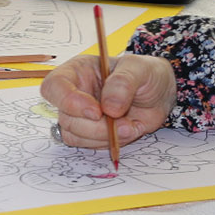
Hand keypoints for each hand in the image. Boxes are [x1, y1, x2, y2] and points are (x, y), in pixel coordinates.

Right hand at [40, 53, 176, 149]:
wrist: (160, 94)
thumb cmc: (146, 74)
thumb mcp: (139, 68)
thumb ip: (123, 83)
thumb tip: (108, 107)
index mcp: (78, 71)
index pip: (54, 86)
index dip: (69, 101)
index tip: (96, 111)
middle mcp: (75, 93)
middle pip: (65, 117)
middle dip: (94, 126)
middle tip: (121, 122)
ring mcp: (81, 116)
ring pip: (73, 136)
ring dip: (102, 136)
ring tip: (128, 125)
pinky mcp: (91, 133)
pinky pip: (89, 146)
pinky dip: (109, 143)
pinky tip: (127, 130)